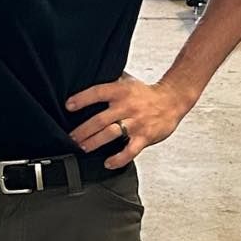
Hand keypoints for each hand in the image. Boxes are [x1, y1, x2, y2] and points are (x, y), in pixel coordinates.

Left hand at [65, 74, 191, 168]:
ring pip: (111, 134)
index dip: (82, 99)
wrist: (172, 100)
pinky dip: (118, 159)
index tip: (68, 106)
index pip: (98, 92)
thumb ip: (109, 81)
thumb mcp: (127, 81)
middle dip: (82, 130)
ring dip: (94, 143)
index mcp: (121, 91)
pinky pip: (130, 151)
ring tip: (83, 148)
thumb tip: (87, 77)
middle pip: (100, 119)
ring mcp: (136, 123)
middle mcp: (127, 107)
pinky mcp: (145, 137)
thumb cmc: (145, 93)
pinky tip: (108, 163)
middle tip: (71, 137)